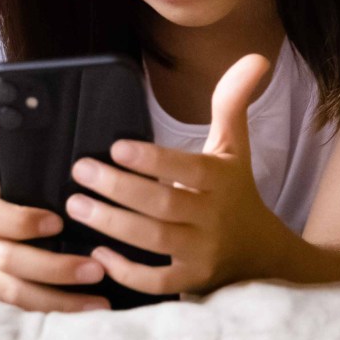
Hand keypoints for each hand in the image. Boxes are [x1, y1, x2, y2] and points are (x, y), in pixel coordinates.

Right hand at [0, 183, 110, 313]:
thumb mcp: (5, 198)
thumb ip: (32, 196)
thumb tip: (86, 193)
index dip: (27, 221)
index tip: (60, 224)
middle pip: (10, 261)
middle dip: (57, 268)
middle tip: (97, 270)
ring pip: (13, 295)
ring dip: (59, 301)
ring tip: (97, 303)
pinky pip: (13, 314)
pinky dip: (46, 316)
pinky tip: (77, 317)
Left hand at [65, 53, 293, 296]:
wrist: (263, 253)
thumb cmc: (236, 191)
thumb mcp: (235, 147)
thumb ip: (232, 102)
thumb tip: (255, 56)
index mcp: (220, 181)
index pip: (186, 169)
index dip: (152, 160)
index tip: (115, 147)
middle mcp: (213, 218)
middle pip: (162, 205)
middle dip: (118, 189)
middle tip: (80, 172)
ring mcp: (202, 254)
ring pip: (154, 242)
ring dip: (111, 225)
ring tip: (76, 205)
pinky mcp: (191, 282)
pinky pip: (157, 283)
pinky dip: (127, 272)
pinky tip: (97, 254)